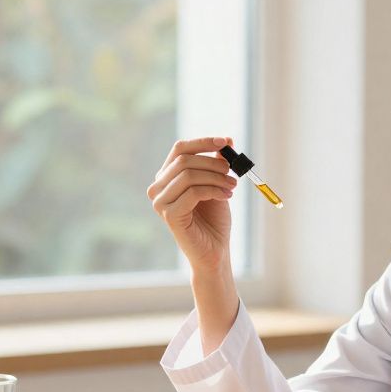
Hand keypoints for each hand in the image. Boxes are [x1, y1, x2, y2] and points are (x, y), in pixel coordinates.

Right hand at [146, 136, 238, 269]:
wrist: (215, 251)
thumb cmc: (214, 219)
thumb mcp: (217, 184)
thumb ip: (217, 164)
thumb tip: (227, 141)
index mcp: (166, 177)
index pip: (180, 149)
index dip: (203, 142)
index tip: (225, 141)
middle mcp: (158, 188)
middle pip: (184, 160)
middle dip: (213, 163)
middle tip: (232, 171)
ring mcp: (160, 202)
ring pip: (189, 175)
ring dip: (216, 177)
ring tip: (232, 186)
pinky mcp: (169, 215)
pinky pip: (193, 192)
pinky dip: (214, 190)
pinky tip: (226, 196)